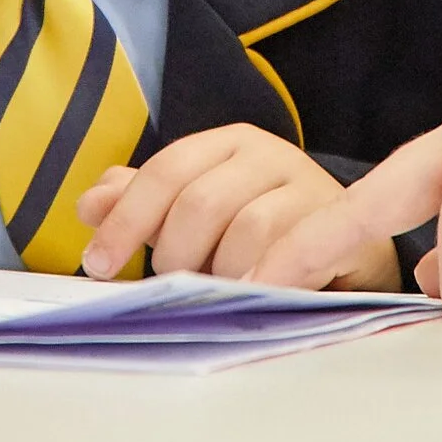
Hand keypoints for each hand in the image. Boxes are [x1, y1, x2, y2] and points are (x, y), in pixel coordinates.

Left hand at [77, 124, 399, 290]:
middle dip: (177, 254)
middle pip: (202, 202)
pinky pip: (296, 255)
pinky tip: (253, 297)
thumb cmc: (265, 231)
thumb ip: (145, 206)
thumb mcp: (199, 214)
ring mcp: (313, 190)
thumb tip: (91, 205)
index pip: (167, 171)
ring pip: (248, 232)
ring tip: (224, 291)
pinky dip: (265, 281)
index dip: (126, 219)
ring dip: (223, 275)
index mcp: (230, 145)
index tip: (97, 265)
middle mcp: (272, 156)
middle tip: (179, 284)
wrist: (351, 250)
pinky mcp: (345, 227)